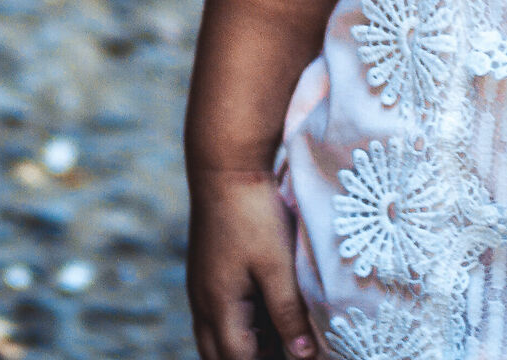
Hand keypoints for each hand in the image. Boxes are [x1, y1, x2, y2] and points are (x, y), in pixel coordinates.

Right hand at [189, 170, 317, 359]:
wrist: (227, 167)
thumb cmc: (253, 214)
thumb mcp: (278, 265)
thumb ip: (289, 313)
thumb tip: (304, 355)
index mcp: (218, 307)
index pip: (238, 359)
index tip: (301, 358)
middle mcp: (204, 302)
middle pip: (220, 355)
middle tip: (287, 352)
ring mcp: (203, 286)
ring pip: (216, 335)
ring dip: (245, 344)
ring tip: (280, 338)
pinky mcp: (208, 270)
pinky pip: (219, 313)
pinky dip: (242, 323)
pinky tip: (267, 313)